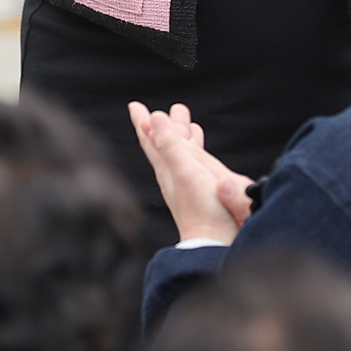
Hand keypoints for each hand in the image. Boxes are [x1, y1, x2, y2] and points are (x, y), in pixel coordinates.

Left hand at [129, 101, 252, 243]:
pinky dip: (195, 148)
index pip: (150, 140)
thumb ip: (170, 145)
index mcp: (167, 169)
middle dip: (166, 124)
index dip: (143, 122)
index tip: (134, 106)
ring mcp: (187, 183)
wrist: (215, 244)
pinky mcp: (200, 190)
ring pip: (181, 151)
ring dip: (181, 134)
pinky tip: (199, 147)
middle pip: (165, 143)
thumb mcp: (185, 172)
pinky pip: (194, 161)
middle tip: (167, 108)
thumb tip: (154, 117)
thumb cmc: (203, 211)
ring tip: (186, 120)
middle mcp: (174, 175)